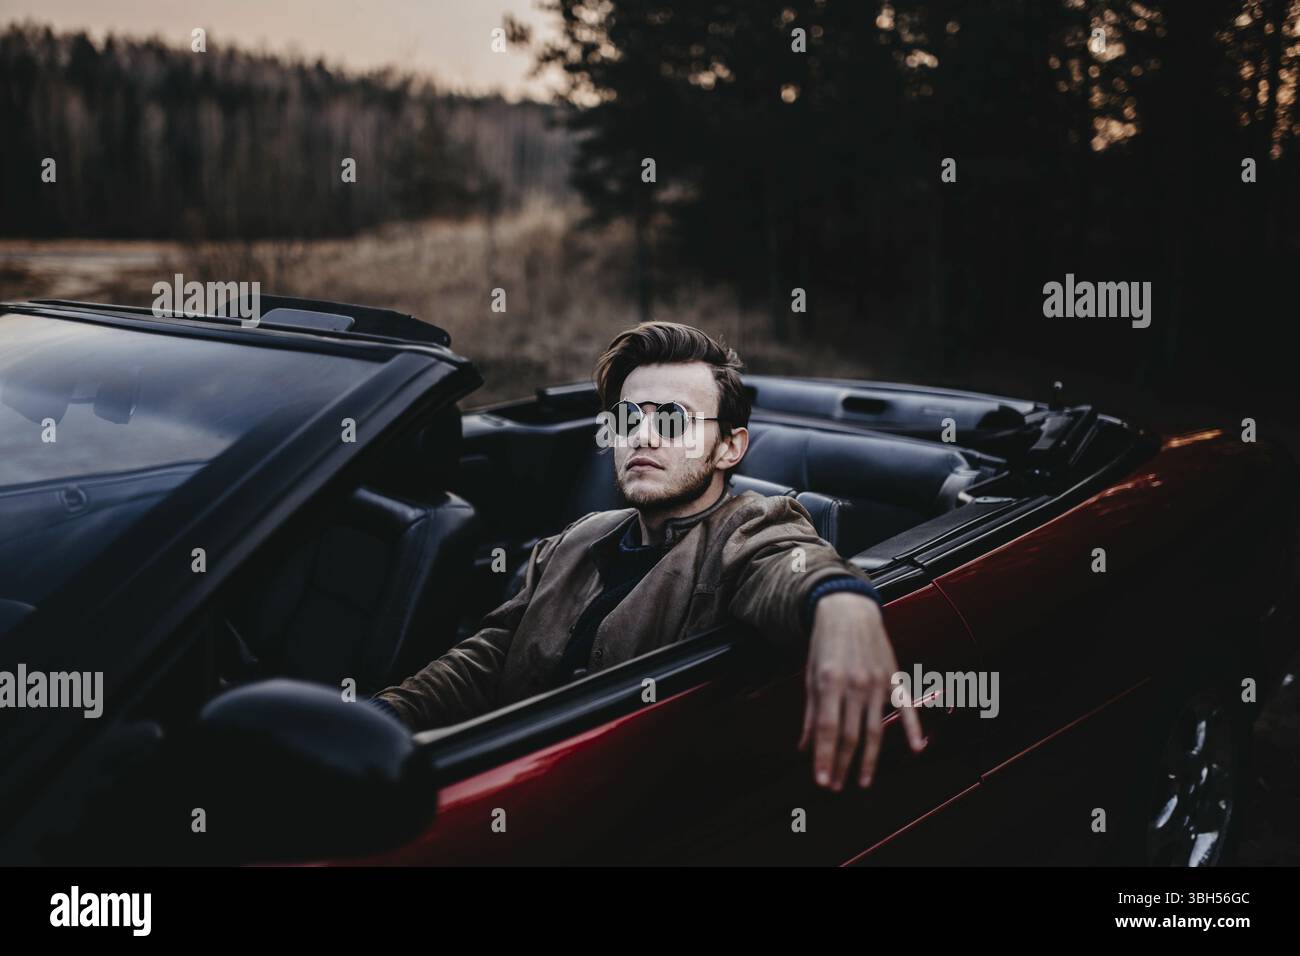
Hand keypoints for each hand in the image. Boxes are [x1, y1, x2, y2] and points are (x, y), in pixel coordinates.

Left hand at [798, 592, 924, 790]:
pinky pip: (907, 707)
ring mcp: (878, 681)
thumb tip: (803, 748)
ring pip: (875, 728)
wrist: (849, 608)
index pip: (827, 729)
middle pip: (851, 734)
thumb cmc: (825, 643)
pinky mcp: (894, 677)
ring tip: (861, 781)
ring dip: (868, 759)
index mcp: (830, 681)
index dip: (824, 757)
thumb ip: (809, 713)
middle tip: (835, 786)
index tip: (821, 781)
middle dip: (842, 764)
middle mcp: (856, 683)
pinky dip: (914, 728)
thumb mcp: (810, 675)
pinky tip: (917, 749)